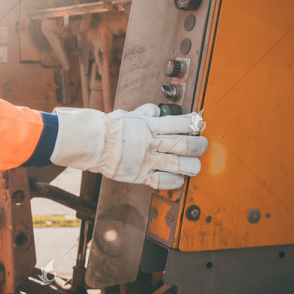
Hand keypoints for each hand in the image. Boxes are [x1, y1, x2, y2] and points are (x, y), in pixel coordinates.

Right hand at [50, 104, 207, 189]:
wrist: (91, 143)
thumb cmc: (109, 128)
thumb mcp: (129, 115)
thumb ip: (145, 113)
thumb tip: (156, 111)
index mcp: (150, 126)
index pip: (179, 123)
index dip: (193, 124)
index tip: (199, 124)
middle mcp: (151, 143)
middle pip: (185, 145)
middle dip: (199, 146)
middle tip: (202, 146)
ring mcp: (147, 161)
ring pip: (179, 165)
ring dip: (192, 166)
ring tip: (195, 166)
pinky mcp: (140, 175)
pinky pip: (163, 182)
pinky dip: (174, 182)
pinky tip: (178, 179)